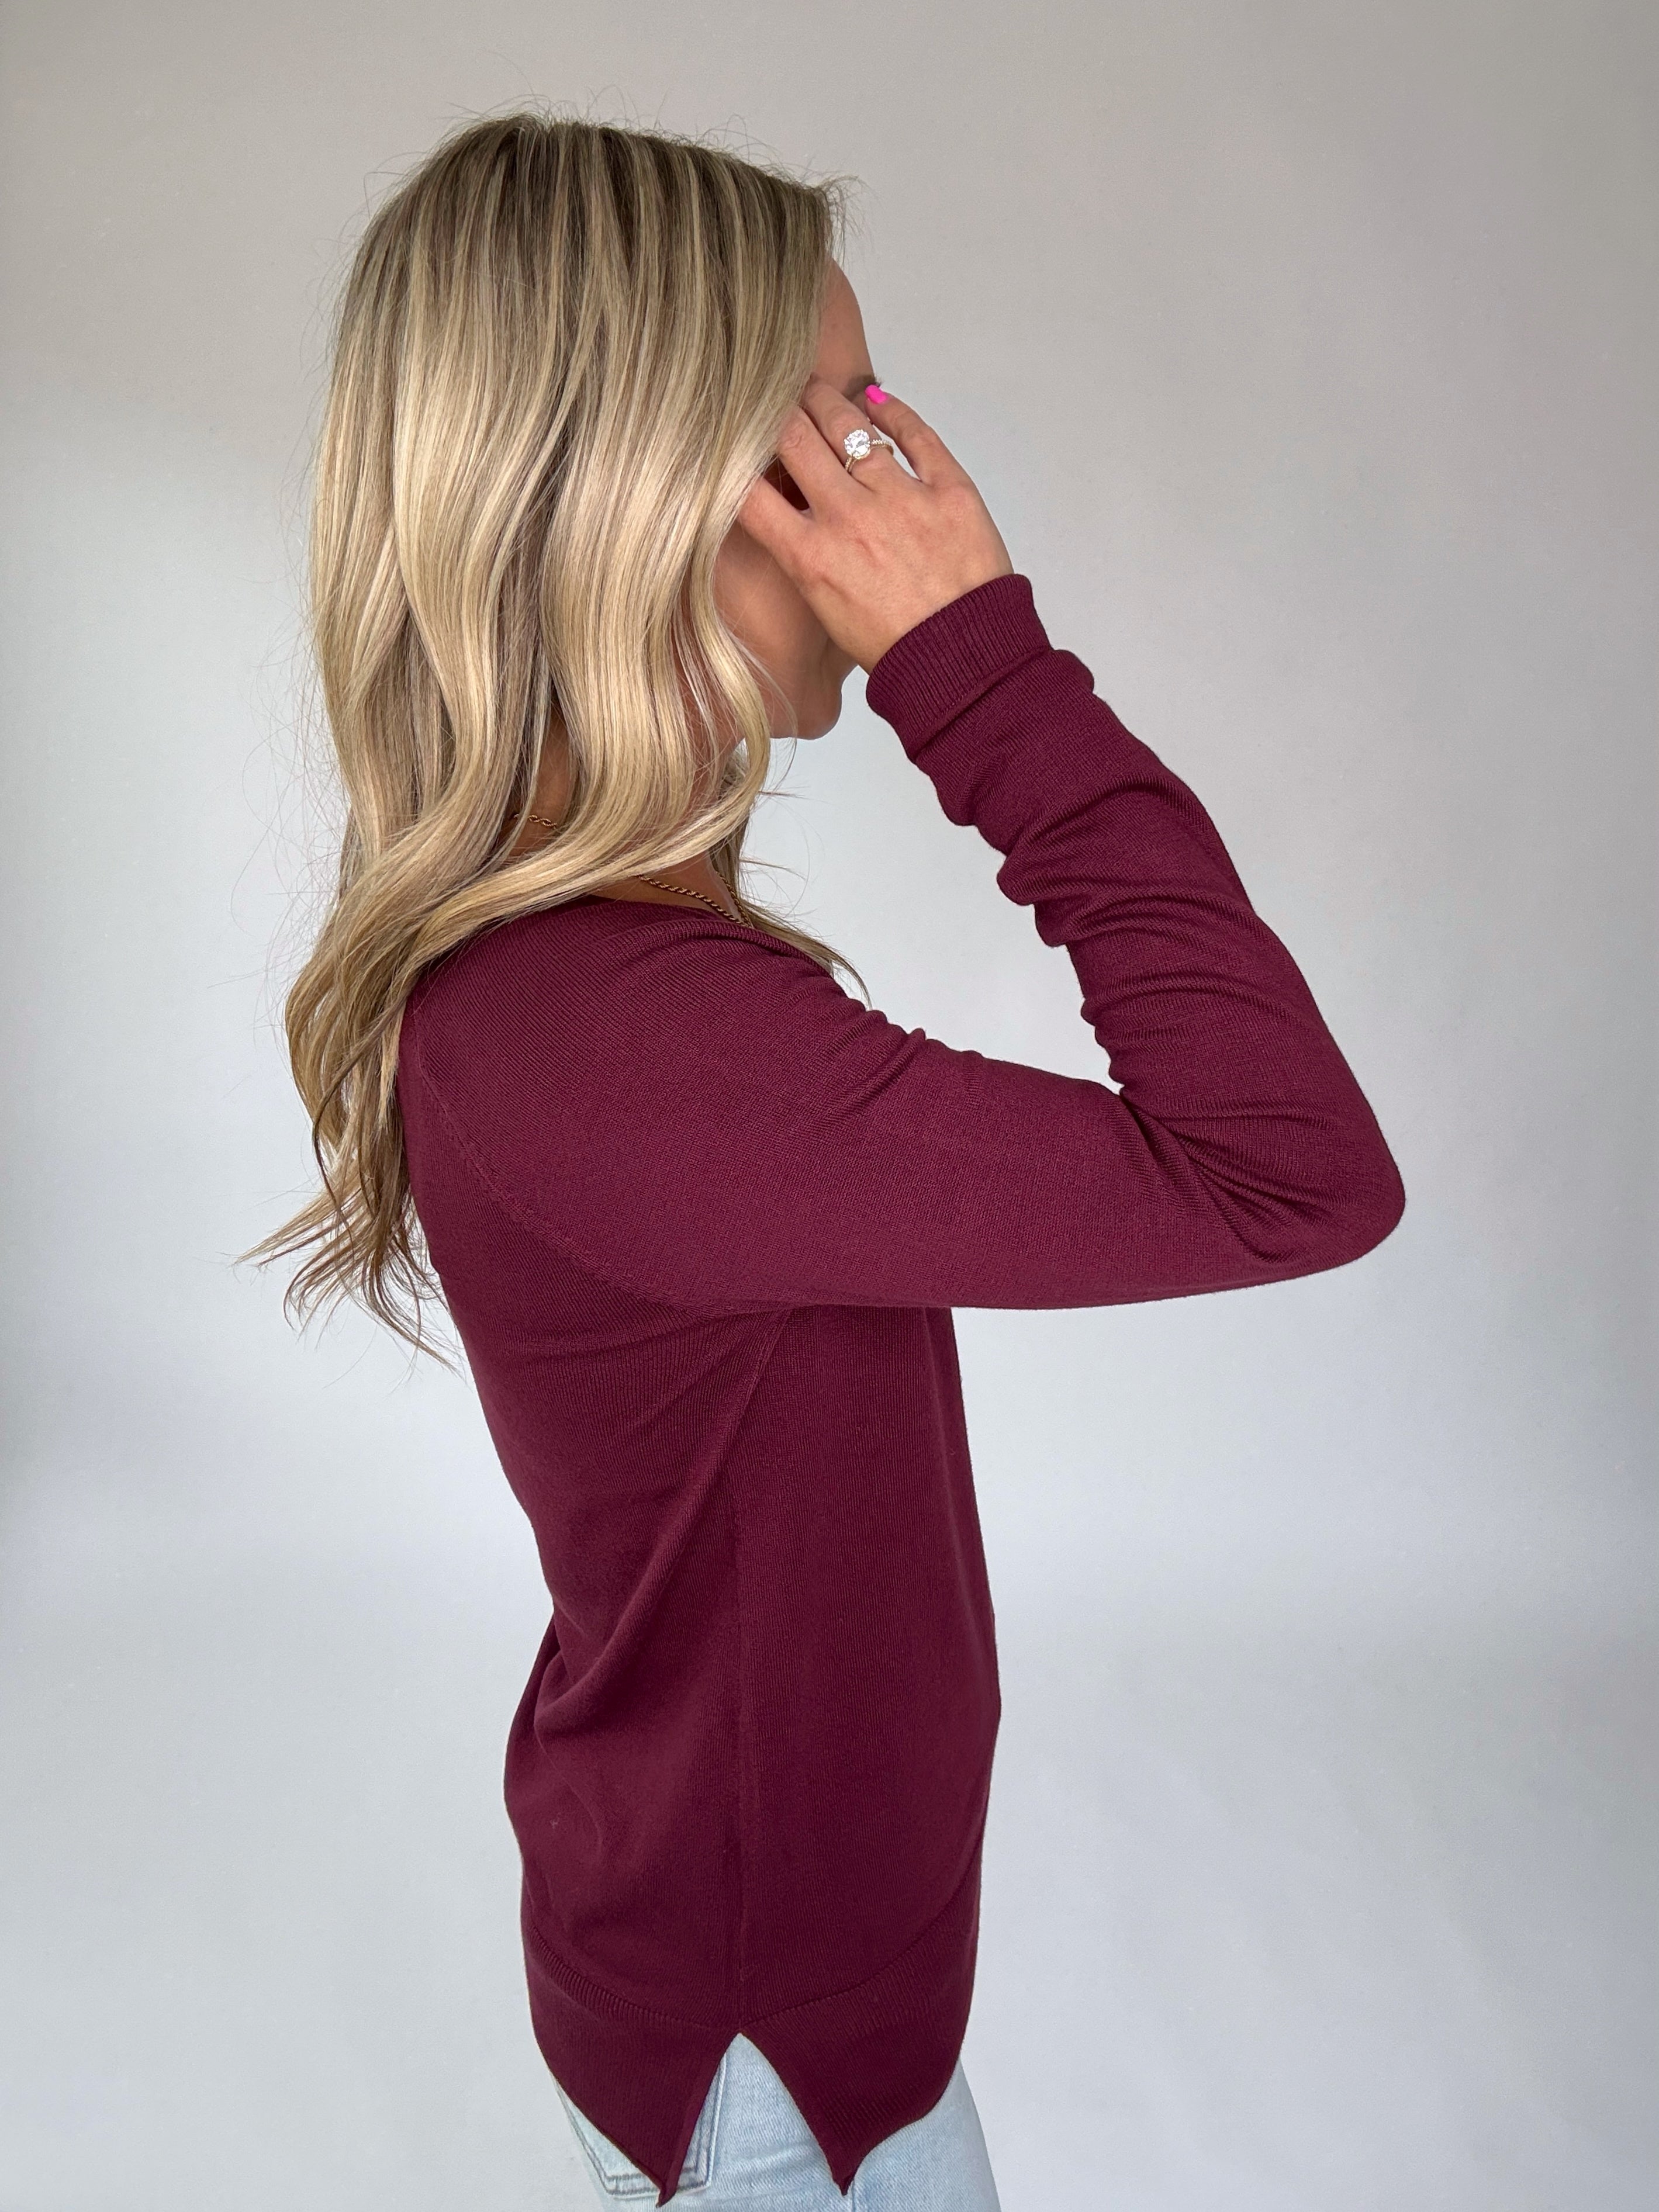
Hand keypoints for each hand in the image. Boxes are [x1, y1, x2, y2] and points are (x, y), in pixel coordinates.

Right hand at [736, 377, 1013, 671]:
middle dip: (777, 410)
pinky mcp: (950, 490)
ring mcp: (901, 499)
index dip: (734, 454)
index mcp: (810, 557)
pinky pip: (915, 433)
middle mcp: (850, 519)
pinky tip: (877, 400)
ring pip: (849, 425)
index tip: (733, 438)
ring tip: (817, 391)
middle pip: (793, 437)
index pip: (748, 489)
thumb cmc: (896, 649)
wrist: (966, 665)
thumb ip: (806, 556)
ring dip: (827, 401)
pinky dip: (892, 410)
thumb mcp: (827, 610)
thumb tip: (792, 512)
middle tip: (774, 398)